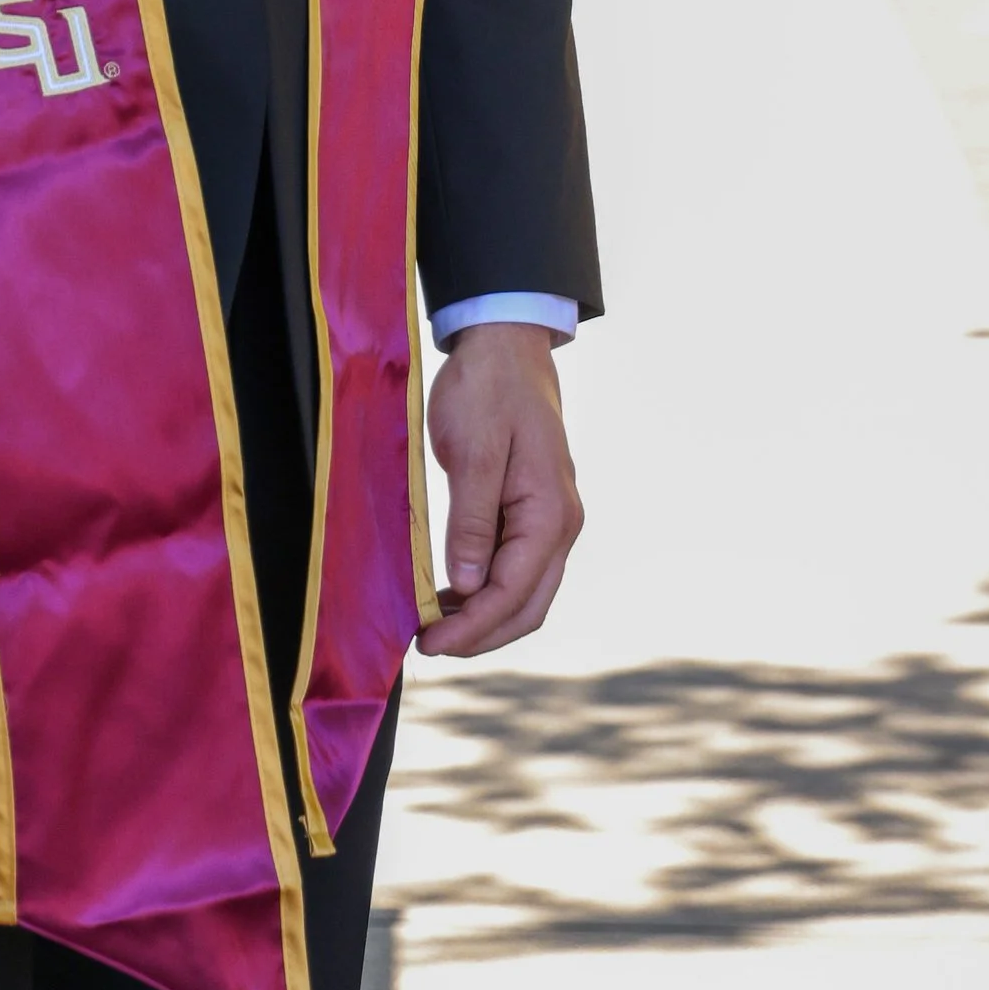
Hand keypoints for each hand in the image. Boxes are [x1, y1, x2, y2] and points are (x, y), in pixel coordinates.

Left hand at [415, 321, 582, 657]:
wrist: (505, 344)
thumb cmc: (487, 389)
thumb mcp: (473, 451)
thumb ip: (473, 521)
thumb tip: (470, 585)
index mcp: (550, 514)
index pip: (513, 594)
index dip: (471, 628)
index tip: (429, 642)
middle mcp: (560, 524)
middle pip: (527, 606)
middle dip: (480, 635)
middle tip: (428, 645)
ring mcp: (550, 519)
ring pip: (524, 593)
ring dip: (483, 617)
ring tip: (434, 624)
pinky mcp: (532, 511)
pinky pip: (515, 567)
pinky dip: (486, 590)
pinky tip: (451, 593)